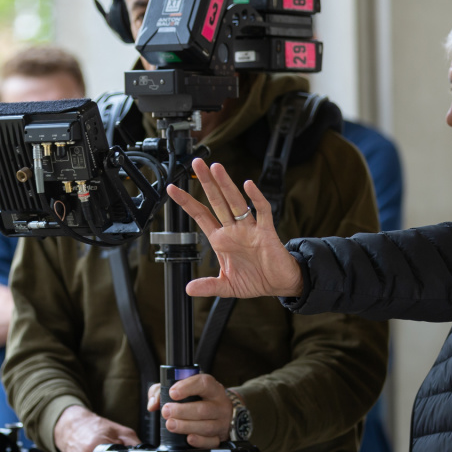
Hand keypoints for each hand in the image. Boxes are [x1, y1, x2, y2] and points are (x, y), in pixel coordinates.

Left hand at [147, 374, 233, 448]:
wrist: (216, 413)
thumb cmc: (195, 399)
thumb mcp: (179, 388)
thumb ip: (161, 391)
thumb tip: (153, 404)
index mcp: (212, 388)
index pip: (204, 383)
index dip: (187, 387)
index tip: (172, 393)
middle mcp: (220, 404)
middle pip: (204, 409)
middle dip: (182, 411)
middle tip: (166, 411)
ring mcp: (222, 422)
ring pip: (207, 426)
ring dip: (186, 426)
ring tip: (170, 425)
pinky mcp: (220, 437)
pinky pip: (212, 442)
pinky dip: (200, 441)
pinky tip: (189, 439)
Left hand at [167, 158, 302, 298]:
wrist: (279, 284)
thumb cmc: (255, 280)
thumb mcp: (226, 286)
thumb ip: (208, 285)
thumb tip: (188, 289)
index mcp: (221, 240)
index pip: (201, 215)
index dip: (187, 202)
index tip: (172, 188)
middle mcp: (234, 230)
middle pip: (217, 201)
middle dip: (207, 183)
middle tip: (197, 163)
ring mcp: (250, 229)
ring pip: (236, 202)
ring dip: (226, 185)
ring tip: (216, 168)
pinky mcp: (267, 232)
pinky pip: (262, 211)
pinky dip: (256, 198)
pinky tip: (248, 186)